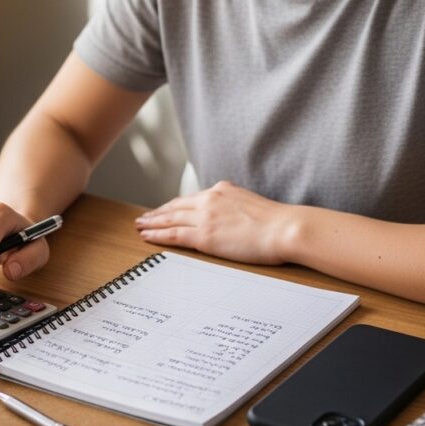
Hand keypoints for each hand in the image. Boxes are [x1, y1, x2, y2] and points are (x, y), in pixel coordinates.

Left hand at [134, 180, 295, 265]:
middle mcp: (210, 199)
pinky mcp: (204, 235)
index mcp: (222, 189)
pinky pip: (173, 235)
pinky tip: (147, 236)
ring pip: (170, 219)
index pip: (192, 199)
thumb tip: (231, 217)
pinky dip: (157, 235)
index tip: (165, 210)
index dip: (175, 206)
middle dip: (158, 212)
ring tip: (139, 226)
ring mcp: (205, 216)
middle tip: (143, 217)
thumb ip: (235, 206)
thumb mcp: (251, 204)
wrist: (285, 228)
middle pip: (176, 206)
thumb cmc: (277, 222)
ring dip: (152, 223)